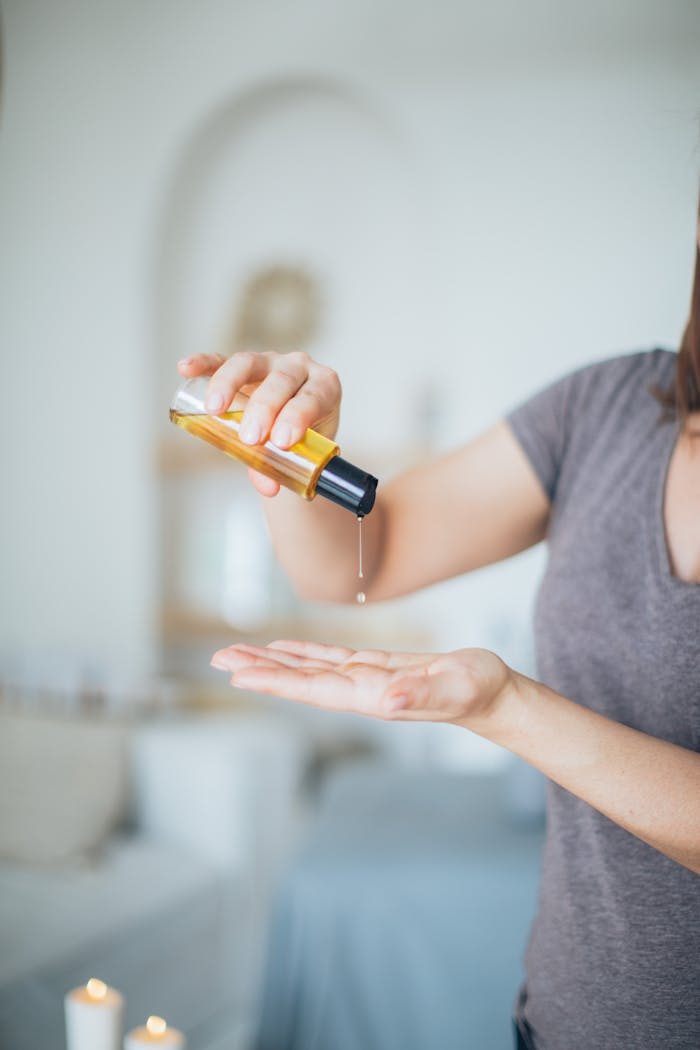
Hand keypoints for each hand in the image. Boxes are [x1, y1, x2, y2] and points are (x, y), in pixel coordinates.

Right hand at [177, 350, 341, 496]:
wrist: (292, 428)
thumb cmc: (302, 440)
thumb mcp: (300, 455)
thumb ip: (281, 468)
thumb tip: (267, 487)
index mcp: (324, 387)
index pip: (313, 396)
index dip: (298, 415)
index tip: (282, 440)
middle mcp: (299, 367)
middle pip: (281, 380)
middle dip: (264, 408)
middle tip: (251, 438)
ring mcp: (269, 361)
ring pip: (249, 363)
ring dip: (230, 384)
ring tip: (215, 410)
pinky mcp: (241, 364)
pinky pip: (220, 359)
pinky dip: (203, 363)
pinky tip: (185, 368)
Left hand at [210, 639, 515, 729]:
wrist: (493, 694)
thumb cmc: (479, 690)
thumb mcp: (456, 687)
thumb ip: (424, 692)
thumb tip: (388, 697)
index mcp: (372, 696)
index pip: (313, 689)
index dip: (275, 682)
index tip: (239, 676)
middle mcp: (360, 690)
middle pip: (299, 680)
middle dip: (259, 670)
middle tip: (218, 659)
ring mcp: (364, 679)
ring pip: (308, 668)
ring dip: (272, 661)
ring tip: (237, 653)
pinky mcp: (373, 666)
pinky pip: (328, 658)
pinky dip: (301, 652)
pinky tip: (283, 649)